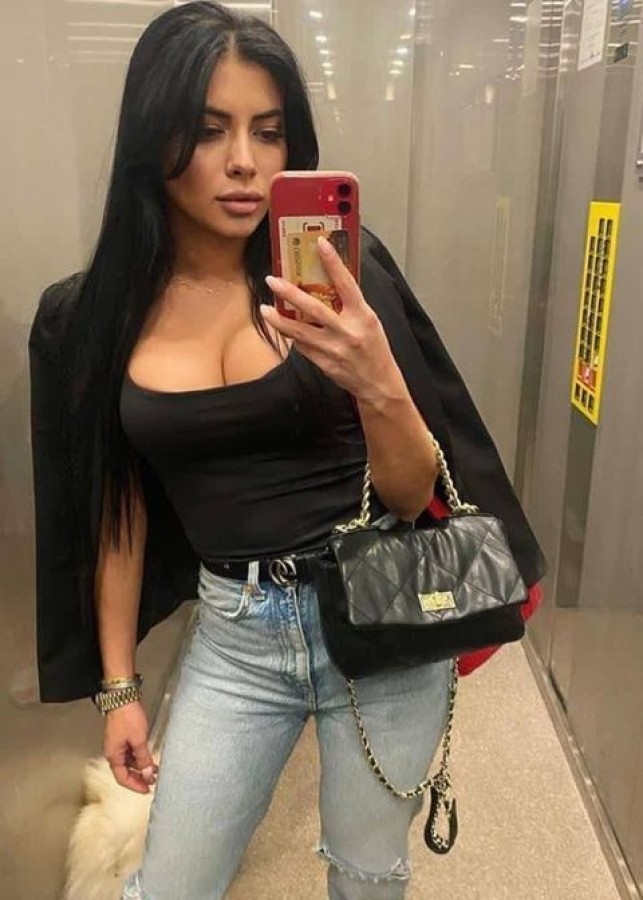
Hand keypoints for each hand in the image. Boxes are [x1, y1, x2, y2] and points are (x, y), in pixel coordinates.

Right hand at [103, 700, 156, 793]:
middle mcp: (113, 751)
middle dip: (138, 778)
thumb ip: (143, 758)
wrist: (123, 697)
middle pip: (125, 771)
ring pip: (128, 762)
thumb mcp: (139, 740)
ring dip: (140, 767)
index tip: (146, 789)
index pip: (122, 778)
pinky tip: (148, 757)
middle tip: (151, 782)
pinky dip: (139, 757)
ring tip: (153, 770)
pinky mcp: (123, 736)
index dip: (135, 786)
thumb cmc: (127, 716)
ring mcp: (117, 744)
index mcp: (113, 755)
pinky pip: (130, 753)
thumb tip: (148, 774)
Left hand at [261, 237, 401, 404]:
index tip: (319, 243)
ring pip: (299, 331)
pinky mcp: (324, 363)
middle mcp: (347, 331)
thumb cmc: (375, 349)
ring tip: (265, 309)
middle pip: (313, 308)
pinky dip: (293, 337)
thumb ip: (351, 305)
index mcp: (363, 316)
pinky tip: (284, 328)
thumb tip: (330, 282)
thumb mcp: (370, 321)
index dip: (333, 262)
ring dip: (279, 319)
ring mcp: (333, 349)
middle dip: (290, 293)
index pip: (346, 283)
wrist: (378, 384)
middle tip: (272, 280)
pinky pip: (302, 347)